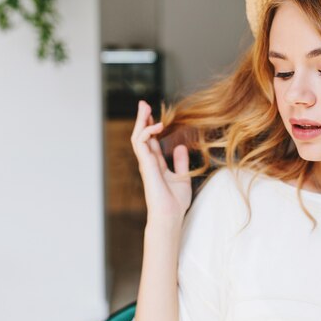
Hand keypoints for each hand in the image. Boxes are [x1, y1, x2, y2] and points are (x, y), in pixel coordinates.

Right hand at [130, 100, 191, 223]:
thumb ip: (181, 162)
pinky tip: (156, 125)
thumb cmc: (175, 202)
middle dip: (142, 119)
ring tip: (144, 107)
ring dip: (140, 121)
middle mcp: (149, 162)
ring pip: (138, 137)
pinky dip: (146, 132)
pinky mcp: (146, 166)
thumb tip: (180, 147)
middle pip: (141, 136)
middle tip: (143, 103)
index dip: (151, 126)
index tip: (154, 113)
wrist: (170, 216)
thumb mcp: (182, 177)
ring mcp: (146, 164)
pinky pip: (141, 145)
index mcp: (156, 164)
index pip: (150, 141)